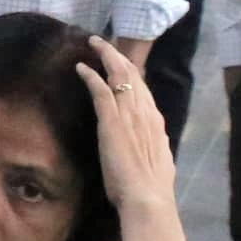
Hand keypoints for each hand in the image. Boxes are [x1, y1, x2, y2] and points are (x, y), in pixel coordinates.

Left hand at [74, 37, 178, 211]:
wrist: (148, 197)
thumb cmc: (151, 187)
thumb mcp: (159, 159)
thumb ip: (154, 145)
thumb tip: (154, 142)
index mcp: (155, 122)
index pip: (144, 89)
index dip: (132, 72)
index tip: (121, 61)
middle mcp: (144, 112)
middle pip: (133, 74)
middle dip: (119, 55)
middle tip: (105, 43)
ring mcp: (129, 114)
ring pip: (119, 75)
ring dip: (106, 56)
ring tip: (94, 43)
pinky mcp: (112, 121)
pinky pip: (101, 91)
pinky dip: (91, 76)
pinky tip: (81, 67)